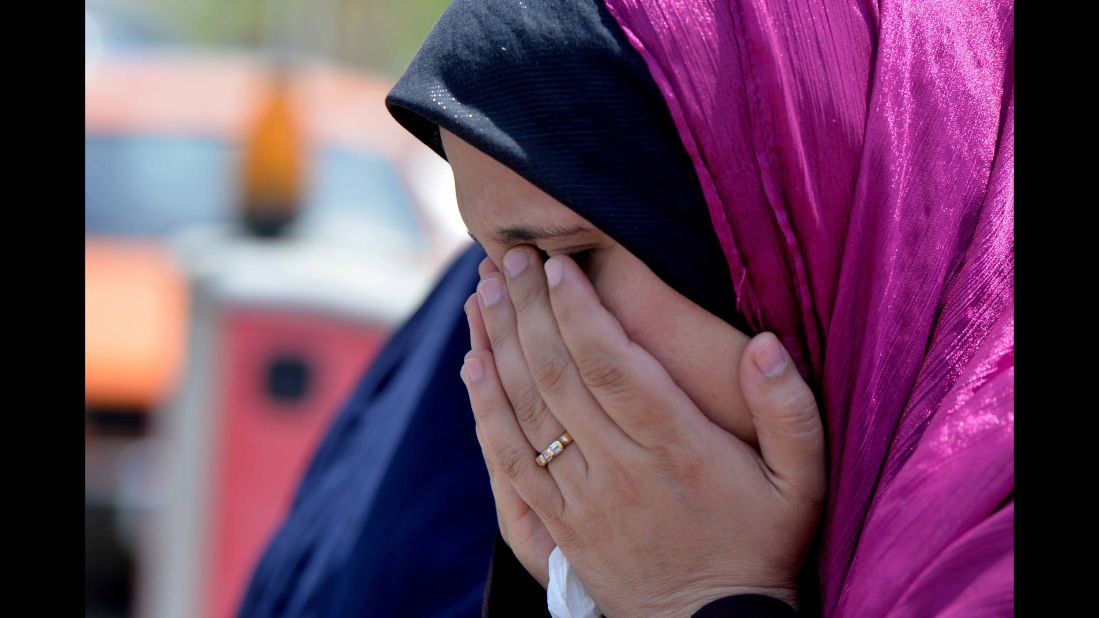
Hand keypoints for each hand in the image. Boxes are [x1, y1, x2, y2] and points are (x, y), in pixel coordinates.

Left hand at [461, 247, 824, 616]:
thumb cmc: (761, 544)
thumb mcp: (802, 481)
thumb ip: (790, 410)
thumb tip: (767, 344)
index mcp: (677, 449)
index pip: (613, 367)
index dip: (578, 312)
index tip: (555, 265)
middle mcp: (620, 470)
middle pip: (558, 378)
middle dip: (528, 310)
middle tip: (507, 259)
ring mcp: (581, 499)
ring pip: (525, 412)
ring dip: (497, 347)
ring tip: (480, 294)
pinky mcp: (557, 524)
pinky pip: (509, 462)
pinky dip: (485, 411)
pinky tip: (472, 365)